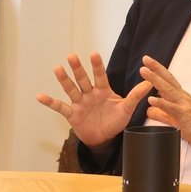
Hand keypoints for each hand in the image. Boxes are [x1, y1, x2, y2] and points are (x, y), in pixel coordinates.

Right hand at [36, 52, 152, 147]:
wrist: (105, 138)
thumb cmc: (116, 121)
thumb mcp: (127, 108)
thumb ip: (136, 95)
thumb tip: (150, 82)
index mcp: (103, 90)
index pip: (100, 75)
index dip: (97, 65)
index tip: (94, 54)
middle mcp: (90, 94)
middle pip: (83, 79)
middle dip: (78, 68)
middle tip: (72, 56)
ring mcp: (80, 103)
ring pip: (71, 89)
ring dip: (64, 80)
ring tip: (57, 68)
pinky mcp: (73, 115)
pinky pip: (60, 107)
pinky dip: (50, 102)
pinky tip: (40, 96)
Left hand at [139, 55, 190, 153]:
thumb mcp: (175, 119)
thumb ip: (161, 114)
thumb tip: (149, 110)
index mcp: (180, 96)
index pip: (168, 80)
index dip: (157, 70)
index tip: (147, 62)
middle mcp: (182, 97)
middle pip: (167, 80)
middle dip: (156, 69)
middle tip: (145, 59)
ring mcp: (183, 105)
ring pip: (168, 89)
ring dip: (155, 80)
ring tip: (145, 72)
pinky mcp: (184, 115)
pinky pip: (171, 108)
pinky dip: (161, 103)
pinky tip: (151, 99)